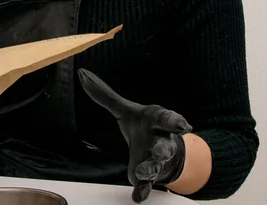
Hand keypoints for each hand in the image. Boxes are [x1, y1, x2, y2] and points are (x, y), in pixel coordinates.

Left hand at [78, 69, 191, 202]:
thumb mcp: (126, 110)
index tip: (184, 126)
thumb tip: (82, 74)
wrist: (158, 149)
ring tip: (141, 172)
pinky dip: (143, 191)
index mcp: (160, 121)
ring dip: (150, 169)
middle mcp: (162, 141)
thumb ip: (106, 96)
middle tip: (158, 151)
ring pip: (157, 166)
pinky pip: (148, 185)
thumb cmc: (143, 125)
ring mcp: (157, 161)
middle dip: (162, 149)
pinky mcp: (150, 176)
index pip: (168, 119)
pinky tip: (138, 197)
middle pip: (165, 145)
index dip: (176, 121)